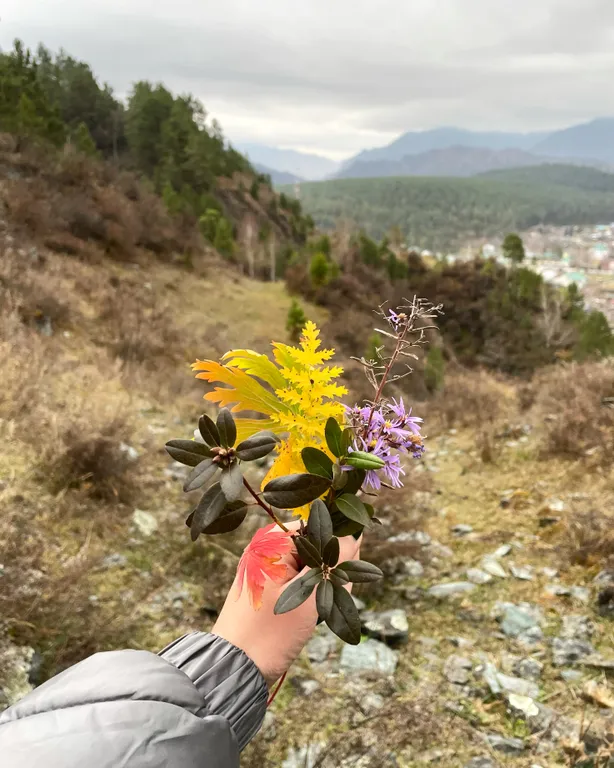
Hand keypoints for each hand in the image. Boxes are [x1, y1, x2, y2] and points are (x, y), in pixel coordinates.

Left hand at [213, 522, 360, 686]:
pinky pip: (300, 582)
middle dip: (330, 571)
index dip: (336, 545)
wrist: (235, 670)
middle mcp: (267, 550)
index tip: (344, 570)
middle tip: (326, 600)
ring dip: (323, 588)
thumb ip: (333, 563)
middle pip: (315, 547)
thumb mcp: (308, 596)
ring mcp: (268, 569)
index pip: (316, 526)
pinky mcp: (270, 588)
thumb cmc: (269, 633)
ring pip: (312, 567)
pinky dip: (312, 596)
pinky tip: (311, 617)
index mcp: (269, 543)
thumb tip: (354, 533)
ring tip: (315, 614)